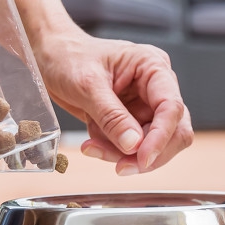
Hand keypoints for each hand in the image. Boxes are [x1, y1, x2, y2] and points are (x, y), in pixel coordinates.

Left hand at [34, 29, 192, 173]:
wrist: (51, 58)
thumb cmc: (69, 57)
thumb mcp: (87, 85)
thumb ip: (112, 116)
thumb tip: (133, 145)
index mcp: (153, 67)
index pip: (171, 106)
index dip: (161, 136)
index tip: (143, 158)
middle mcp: (156, 87)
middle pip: (173, 130)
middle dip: (148, 152)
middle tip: (121, 166)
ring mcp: (145, 105)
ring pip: (153, 143)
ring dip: (124, 154)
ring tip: (93, 147)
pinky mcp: (131, 120)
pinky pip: (132, 146)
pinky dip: (113, 151)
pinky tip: (92, 143)